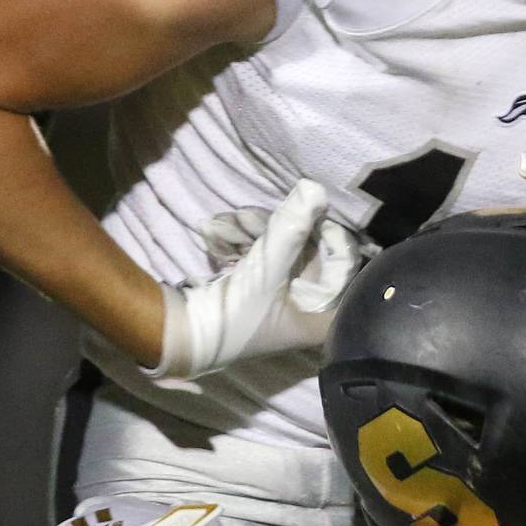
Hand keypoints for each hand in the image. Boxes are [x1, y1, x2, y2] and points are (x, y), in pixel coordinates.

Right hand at [153, 179, 361, 377]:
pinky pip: (259, 254)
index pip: (344, 263)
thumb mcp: (266, 269)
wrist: (182, 335)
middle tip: (243, 216)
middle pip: (307, 249)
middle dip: (273, 227)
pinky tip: (214, 233)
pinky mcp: (257, 285)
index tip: (305, 212)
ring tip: (221, 225)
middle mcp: (309, 305)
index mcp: (324, 314)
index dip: (326, 233)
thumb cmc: (235, 314)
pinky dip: (238, 241)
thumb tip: (316, 189)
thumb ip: (293, 228)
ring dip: (248, 230)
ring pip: (279, 246)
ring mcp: (282, 294)